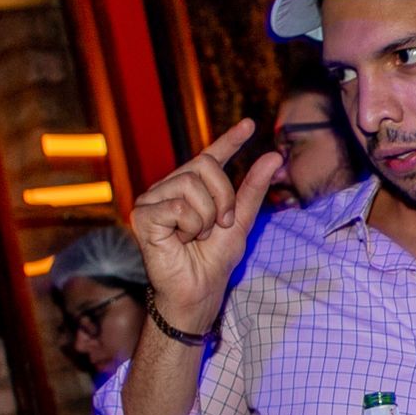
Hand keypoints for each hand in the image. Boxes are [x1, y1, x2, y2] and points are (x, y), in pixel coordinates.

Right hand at [130, 119, 282, 328]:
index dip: (230, 139)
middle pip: (204, 165)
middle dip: (223, 197)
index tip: (250, 124)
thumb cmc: (215, 260)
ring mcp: (153, 199)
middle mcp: (169, 188)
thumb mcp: (241, 220)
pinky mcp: (142, 214)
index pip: (211, 157)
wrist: (199, 290)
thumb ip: (253, 189)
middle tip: (220, 224)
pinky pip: (179, 205)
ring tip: (197, 236)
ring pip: (192, 186)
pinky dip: (190, 226)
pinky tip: (181, 240)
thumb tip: (272, 154)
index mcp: (193, 189)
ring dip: (207, 216)